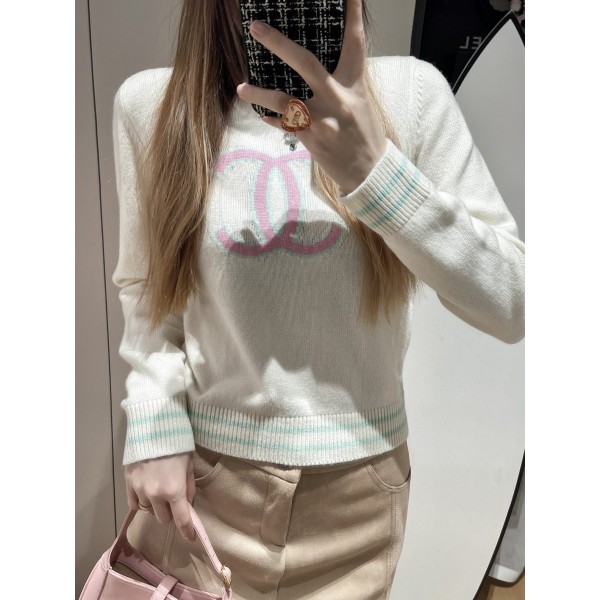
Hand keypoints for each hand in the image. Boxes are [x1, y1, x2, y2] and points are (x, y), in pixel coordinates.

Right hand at [124, 452, 196, 541]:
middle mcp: (155, 494)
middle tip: (173, 500)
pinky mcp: (128, 482)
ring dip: (155, 505)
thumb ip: (188, 487)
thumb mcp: (189, 465)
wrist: (154, 426)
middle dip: (170, 512)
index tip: (191, 538)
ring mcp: (139, 489)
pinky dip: (141, 502)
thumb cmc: (177, 444)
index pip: (181, 520)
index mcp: (174, 490)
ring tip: (159, 490)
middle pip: (163, 518)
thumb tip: (188, 505)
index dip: (187, 531)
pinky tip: (146, 492)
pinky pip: (134, 503)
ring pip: (148, 510)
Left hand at [236, 0, 386, 195]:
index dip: (351, 14)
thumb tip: (314, 67)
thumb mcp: (360, 102)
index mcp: (354, 85)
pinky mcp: (313, 140)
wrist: (370, 172)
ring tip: (242, 88)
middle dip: (279, 44)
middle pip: (306, 64)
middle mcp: (338, 99)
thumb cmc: (365, 134)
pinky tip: (261, 114)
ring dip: (259, 94)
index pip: (353, 43)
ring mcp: (324, 121)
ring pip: (284, 101)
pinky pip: (285, 125)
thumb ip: (341, 82)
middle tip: (257, 29)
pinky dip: (272, 118)